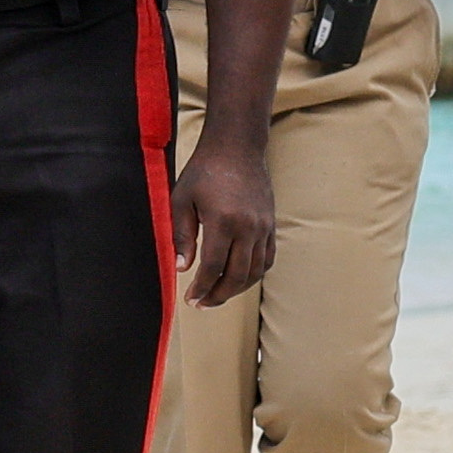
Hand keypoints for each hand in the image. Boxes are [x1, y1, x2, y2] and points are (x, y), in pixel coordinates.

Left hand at [171, 134, 275, 307]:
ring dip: (237, 289)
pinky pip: (267, 258)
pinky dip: (254, 274)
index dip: (202, 287)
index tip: (190, 299)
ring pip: (255, 271)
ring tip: (217, 295)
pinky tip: (238, 279)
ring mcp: (264, 227)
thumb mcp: (181, 200)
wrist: (236, 148)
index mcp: (224, 221)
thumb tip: (182, 268)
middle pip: (237, 275)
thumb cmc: (204, 171)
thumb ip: (182, 236)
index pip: (214, 267)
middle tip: (201, 304)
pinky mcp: (271, 224)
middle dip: (218, 295)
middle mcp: (249, 227)